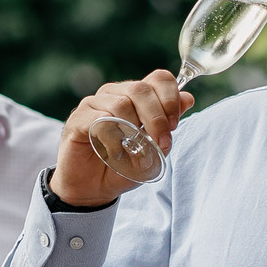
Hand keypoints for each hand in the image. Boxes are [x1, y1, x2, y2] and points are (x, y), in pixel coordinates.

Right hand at [49, 71, 194, 208]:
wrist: (91, 188)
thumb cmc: (121, 166)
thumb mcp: (152, 147)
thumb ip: (167, 124)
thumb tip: (189, 98)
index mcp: (135, 96)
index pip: (158, 78)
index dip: (171, 97)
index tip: (174, 124)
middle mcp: (114, 94)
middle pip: (141, 89)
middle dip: (157, 117)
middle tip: (161, 141)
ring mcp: (93, 104)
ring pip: (121, 104)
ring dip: (135, 130)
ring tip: (137, 151)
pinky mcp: (77, 119)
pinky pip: (99, 120)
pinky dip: (113, 138)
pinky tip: (116, 152)